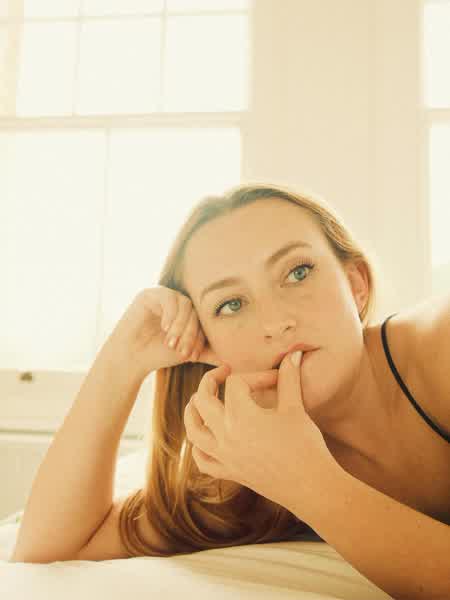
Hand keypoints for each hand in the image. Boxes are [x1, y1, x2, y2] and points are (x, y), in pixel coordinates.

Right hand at [103, 286, 222, 380]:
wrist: (131, 358)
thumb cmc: (159, 355)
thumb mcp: (189, 353)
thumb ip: (209, 353)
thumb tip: (234, 362)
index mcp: (188, 312)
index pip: (203, 319)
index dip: (200, 337)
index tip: (192, 356)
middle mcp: (177, 301)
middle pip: (195, 310)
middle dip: (191, 333)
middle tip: (183, 352)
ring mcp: (164, 296)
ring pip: (184, 304)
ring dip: (181, 325)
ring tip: (172, 343)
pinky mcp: (149, 295)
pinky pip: (168, 298)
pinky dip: (170, 314)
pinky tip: (165, 329)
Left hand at [183, 350, 337, 520]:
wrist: (311, 486)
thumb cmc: (305, 445)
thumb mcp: (296, 408)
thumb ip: (289, 378)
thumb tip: (293, 354)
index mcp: (241, 416)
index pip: (235, 384)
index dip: (255, 375)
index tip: (274, 379)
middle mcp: (225, 435)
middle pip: (202, 400)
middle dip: (209, 382)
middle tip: (222, 374)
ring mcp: (225, 456)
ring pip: (193, 431)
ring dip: (192, 412)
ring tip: (198, 400)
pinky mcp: (230, 473)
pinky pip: (203, 461)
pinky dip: (199, 448)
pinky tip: (207, 438)